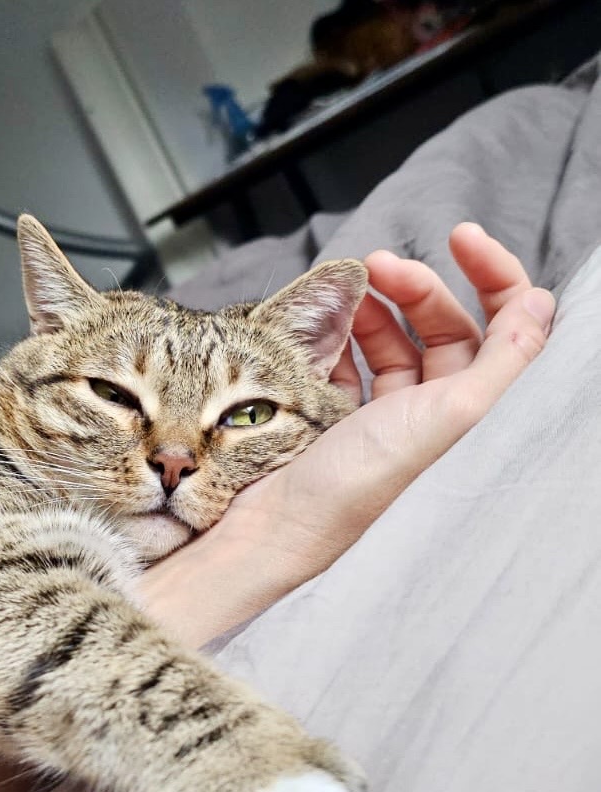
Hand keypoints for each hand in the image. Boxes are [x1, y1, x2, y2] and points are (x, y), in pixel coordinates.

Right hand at [140, 225, 554, 646]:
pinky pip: (352, 367)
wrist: (276, 530)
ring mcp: (389, 422)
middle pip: (446, 327)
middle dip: (415, 286)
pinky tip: (321, 336)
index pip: (510, 328)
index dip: (495, 274)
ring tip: (338, 298)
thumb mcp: (448, 418)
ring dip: (373, 310)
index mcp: (474, 416)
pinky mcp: (344, 425)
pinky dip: (339, 343)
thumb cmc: (358, 488)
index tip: (459, 236)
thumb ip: (505, 360)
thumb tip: (540, 304)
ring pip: (396, 343)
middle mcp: (437, 418)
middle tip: (375, 263)